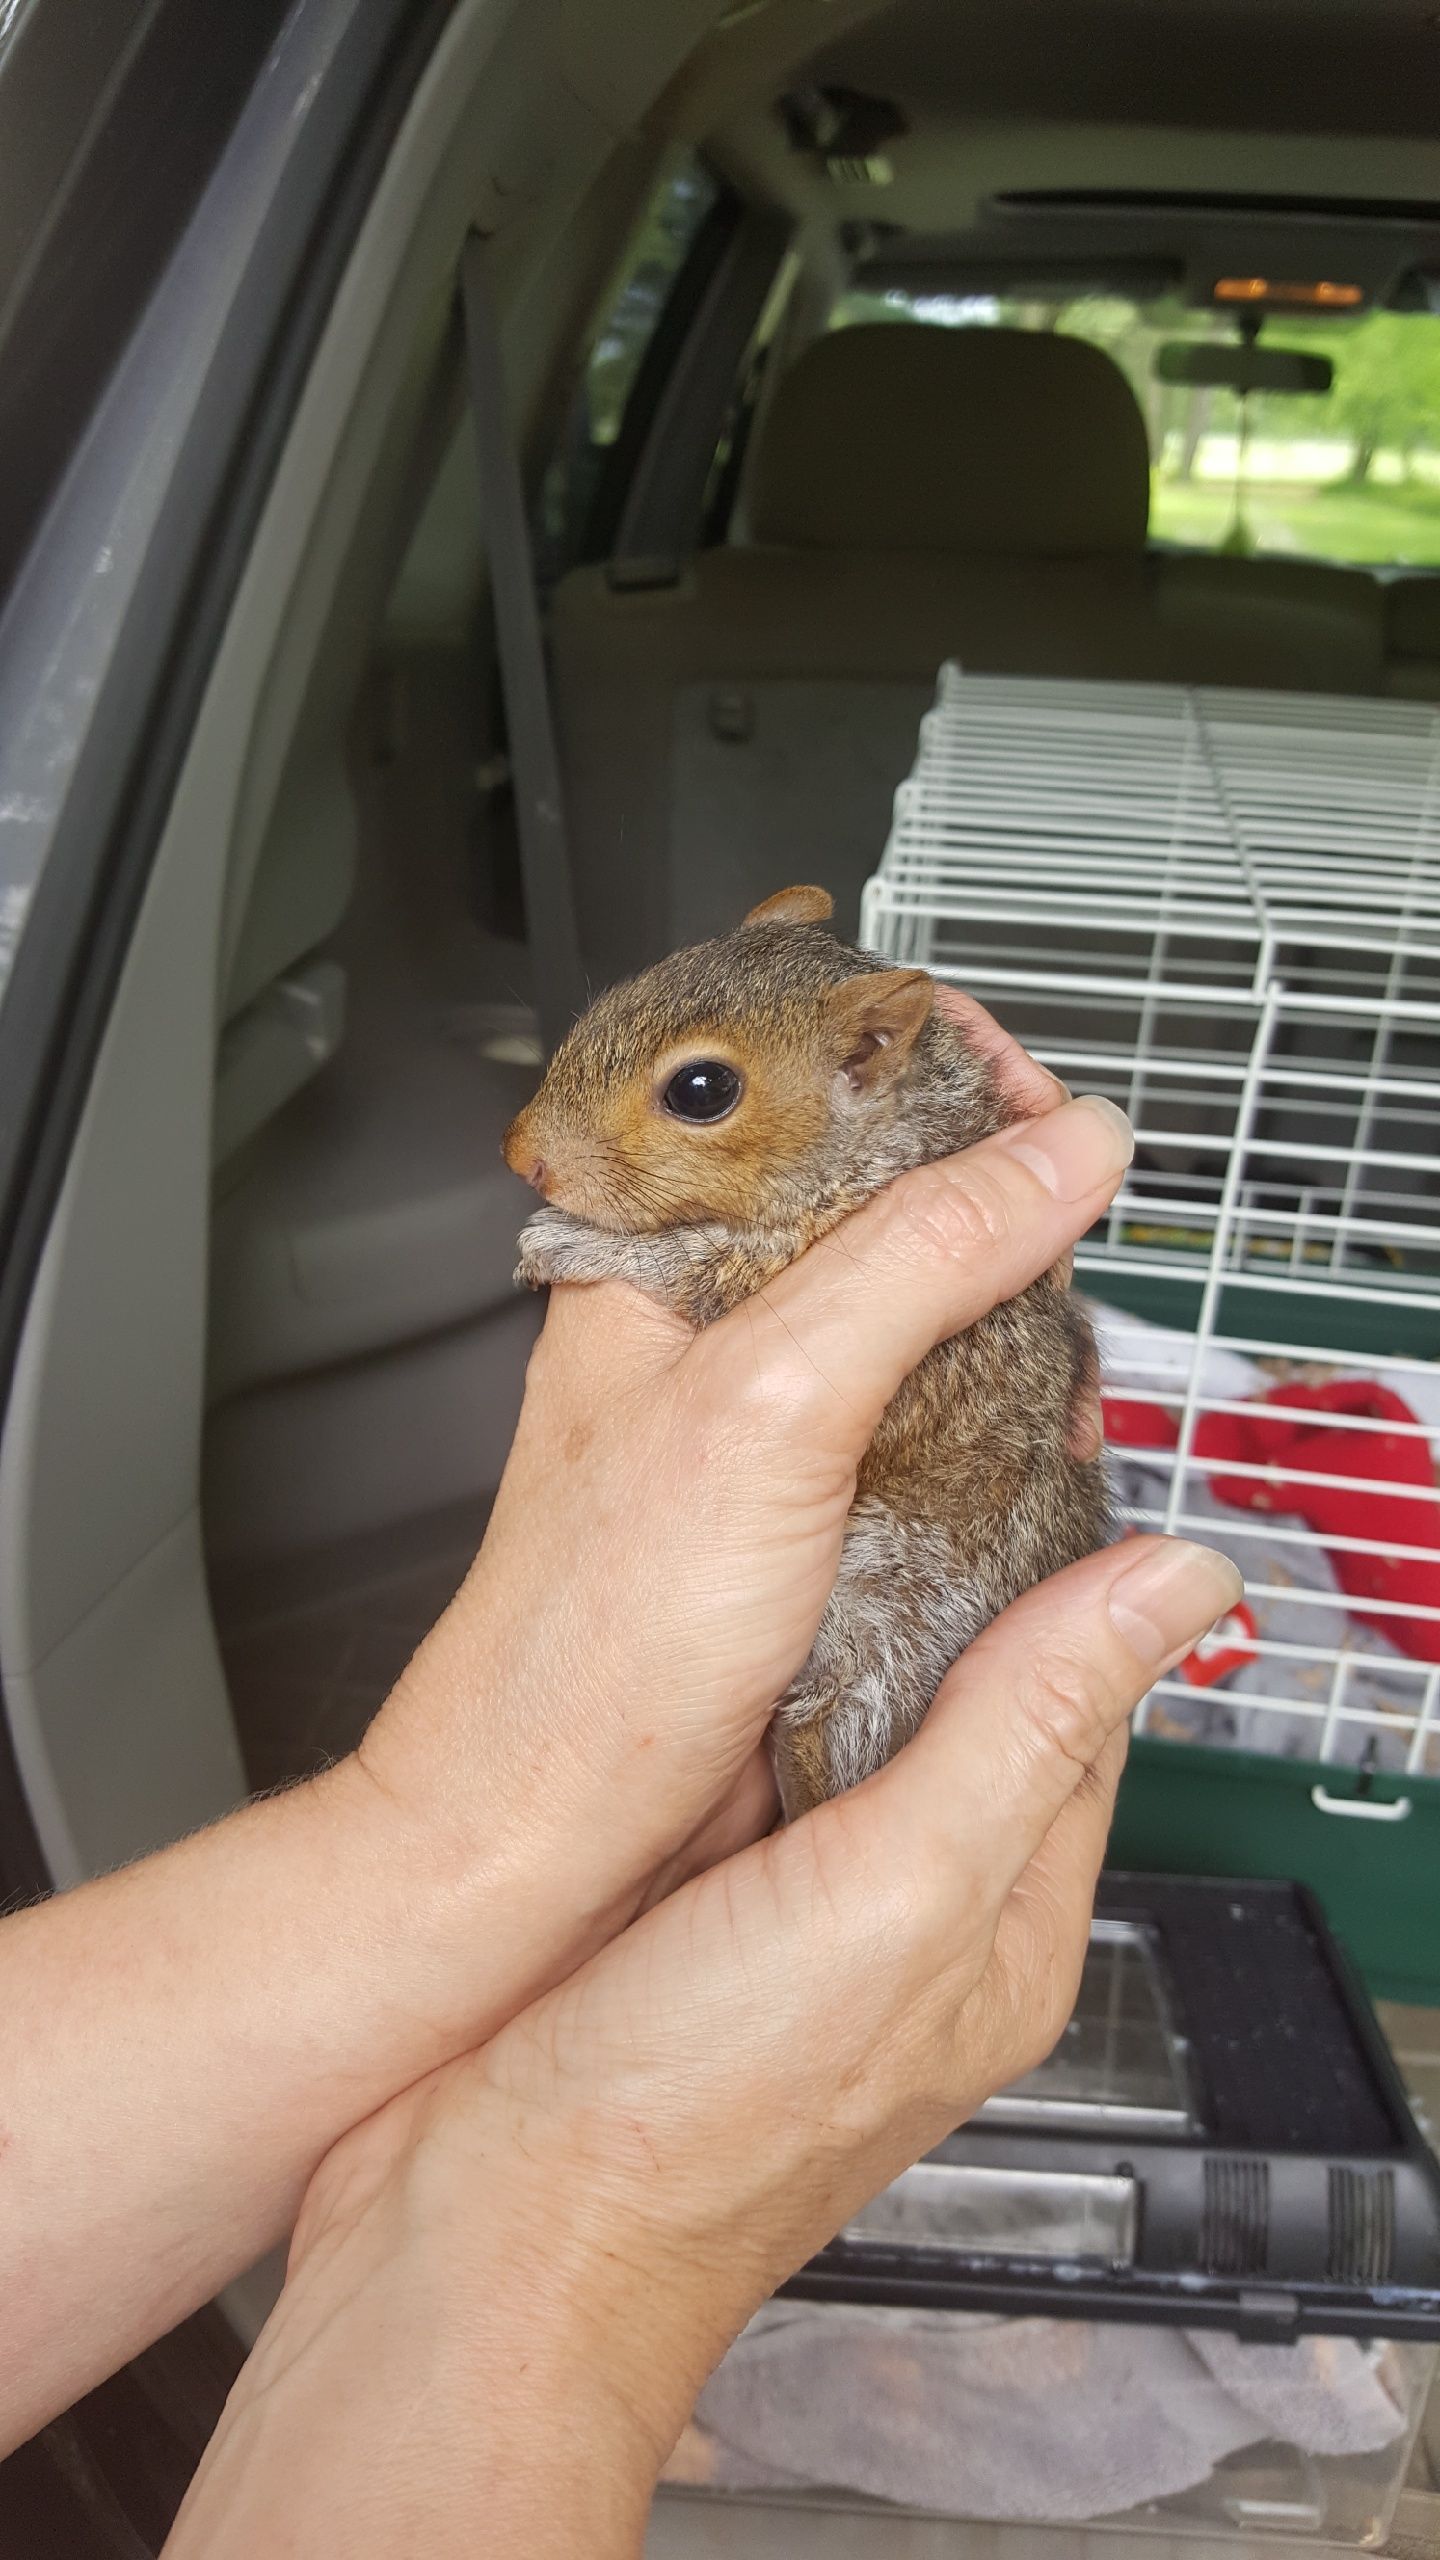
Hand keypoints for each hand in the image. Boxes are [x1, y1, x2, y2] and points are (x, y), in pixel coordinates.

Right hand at [168, 1532, 1237, 2558]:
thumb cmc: (682, 2123)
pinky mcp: (685, 1907)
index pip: (1081, 1714)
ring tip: (797, 1511)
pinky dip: (731, 1687)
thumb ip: (1025, 1728)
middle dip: (941, 1591)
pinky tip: (700, 1625)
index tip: (1034, 1462)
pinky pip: (738, 1763)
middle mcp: (907, 1924)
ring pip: (841, 1726)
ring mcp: (791, 1918)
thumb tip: (1172, 1590)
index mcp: (998, 1930)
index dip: (1067, 1580)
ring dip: (824, 1631)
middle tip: (897, 1457)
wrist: (478, 2237)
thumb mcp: (895, 1892)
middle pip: (963, 1712)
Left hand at [358, 1039, 1132, 1973]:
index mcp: (651, 1253)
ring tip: (1051, 1346)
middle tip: (1061, 1230)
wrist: (551, 1844)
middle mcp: (707, 1321)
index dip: (918, 1065)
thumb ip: (915, 1260)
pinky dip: (999, 1422)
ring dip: (1007, 1321)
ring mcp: (766, 1417)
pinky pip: (933, 1423)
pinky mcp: (817, 1508)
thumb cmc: (581, 1644)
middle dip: (990, 1202)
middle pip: (878, 1195)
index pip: (797, 1085)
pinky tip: (1032, 1441)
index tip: (1029, 1097)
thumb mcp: (767, 1408)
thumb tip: (1056, 1156)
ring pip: (918, 1312)